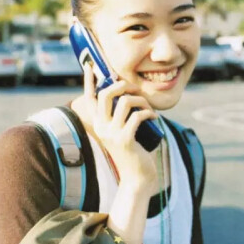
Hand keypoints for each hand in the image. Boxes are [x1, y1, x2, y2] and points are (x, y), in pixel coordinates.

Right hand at [82, 63, 157, 190]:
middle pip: (106, 93)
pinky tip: (155, 117)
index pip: (89, 98)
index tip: (89, 66)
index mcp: (97, 124)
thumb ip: (118, 116)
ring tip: (149, 107)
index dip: (88, 81)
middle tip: (134, 88)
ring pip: (126, 101)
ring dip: (142, 100)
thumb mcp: (120, 131)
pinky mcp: (125, 139)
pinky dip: (149, 113)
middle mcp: (101, 127)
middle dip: (122, 84)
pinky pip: (138, 115)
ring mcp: (112, 134)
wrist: (137, 177)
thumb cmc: (132, 151)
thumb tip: (125, 94)